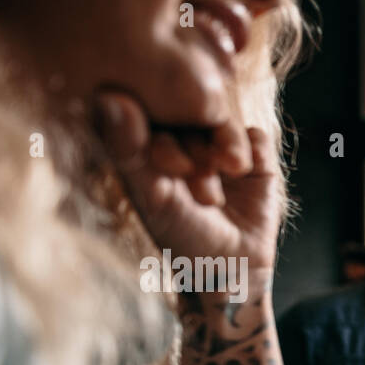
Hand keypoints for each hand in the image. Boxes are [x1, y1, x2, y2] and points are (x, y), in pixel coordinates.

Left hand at [94, 89, 281, 293]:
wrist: (231, 268)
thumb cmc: (181, 236)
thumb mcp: (151, 195)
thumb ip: (127, 148)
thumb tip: (108, 97)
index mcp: (149, 143)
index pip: (154, 113)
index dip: (165, 139)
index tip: (174, 172)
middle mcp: (184, 138)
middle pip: (191, 114)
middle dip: (198, 151)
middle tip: (204, 194)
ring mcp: (220, 146)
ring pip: (225, 121)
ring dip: (227, 150)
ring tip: (229, 181)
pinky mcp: (255, 158)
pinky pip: (257, 138)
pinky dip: (253, 153)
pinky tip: (245, 173)